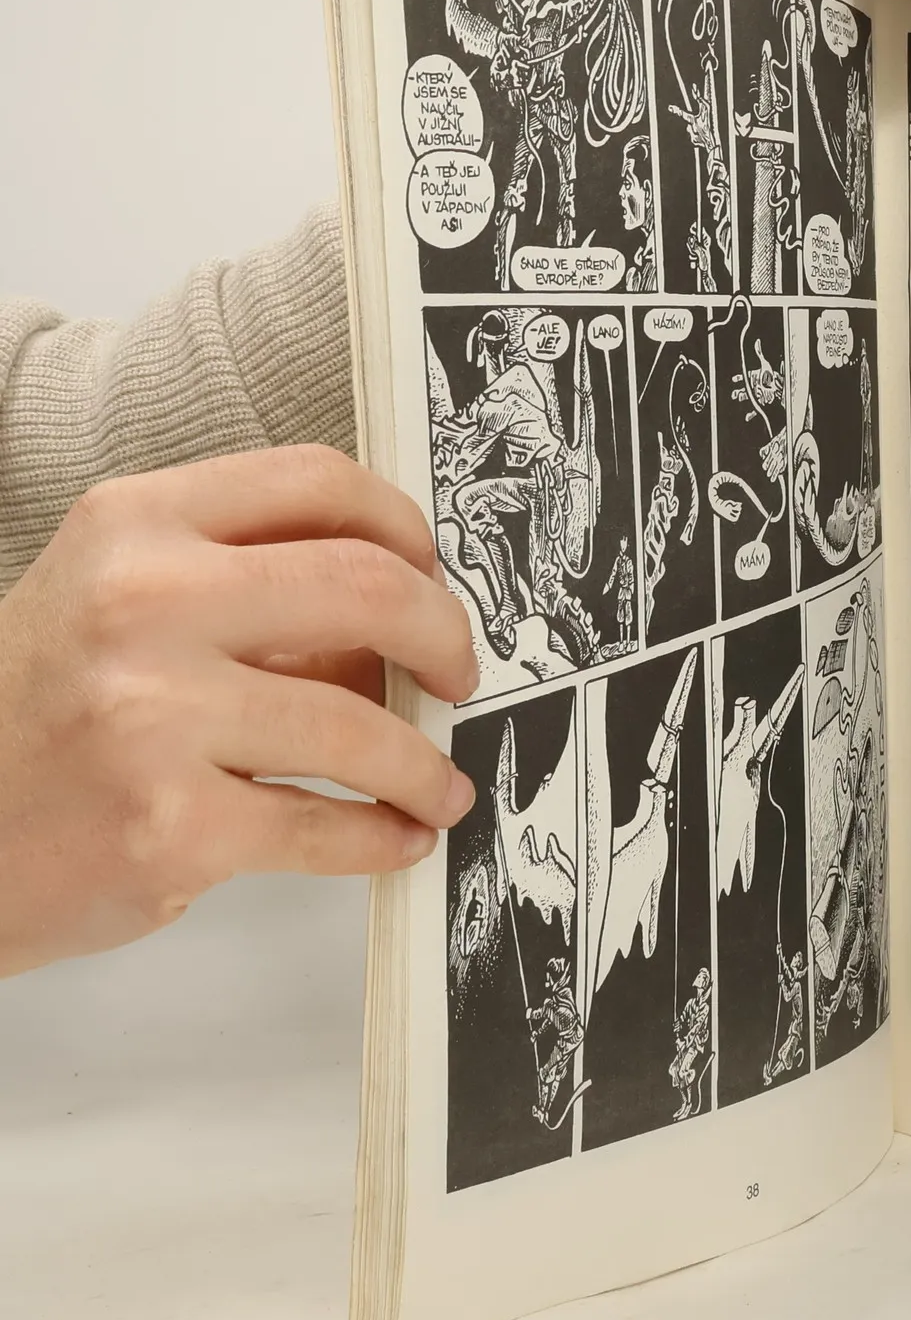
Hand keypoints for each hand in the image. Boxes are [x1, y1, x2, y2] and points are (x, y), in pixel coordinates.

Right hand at [0, 446, 478, 976]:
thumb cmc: (36, 716)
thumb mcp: (116, 605)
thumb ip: (246, 589)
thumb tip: (399, 624)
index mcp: (136, 525)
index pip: (319, 481)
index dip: (407, 529)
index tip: (431, 577)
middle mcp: (141, 605)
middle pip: (368, 586)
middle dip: (445, 637)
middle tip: (458, 676)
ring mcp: (150, 717)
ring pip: (360, 726)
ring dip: (425, 766)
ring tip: (438, 787)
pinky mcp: (168, 827)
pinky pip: (325, 826)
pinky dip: (383, 837)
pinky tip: (396, 836)